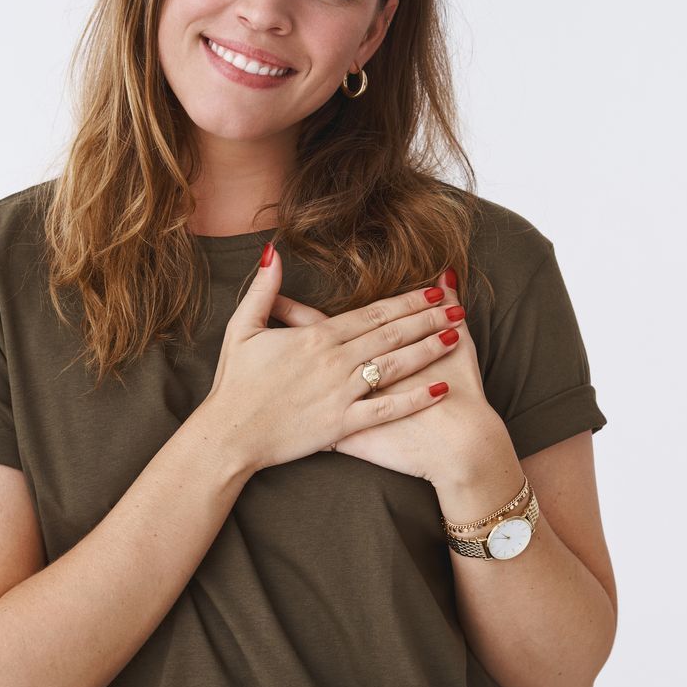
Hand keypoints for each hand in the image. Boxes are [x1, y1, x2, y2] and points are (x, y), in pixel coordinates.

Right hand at [200, 243, 465, 474]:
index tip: (434, 291)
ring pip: (395, 366)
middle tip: (458, 308)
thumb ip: (263, 290)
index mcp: (316, 337)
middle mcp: (335, 362)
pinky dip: (415, 398)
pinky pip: (386, 410)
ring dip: (428, 350)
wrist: (229, 434)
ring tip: (456, 336)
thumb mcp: (241, 328)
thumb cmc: (234, 383)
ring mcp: (341, 394)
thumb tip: (274, 252)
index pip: (372, 313)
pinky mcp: (343, 425)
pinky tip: (440, 388)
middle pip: (391, 334)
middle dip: (428, 319)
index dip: (406, 301)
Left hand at [273, 265, 506, 482]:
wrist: (461, 445)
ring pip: (306, 384)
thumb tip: (444, 273)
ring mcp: (345, 403)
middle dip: (283, 336)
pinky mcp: (348, 433)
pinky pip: (311, 420)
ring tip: (256, 360)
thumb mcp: (460, 345)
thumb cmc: (464, 395)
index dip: (295, 309)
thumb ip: (448, 305)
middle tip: (256, 320)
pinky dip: (298, 414)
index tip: (274, 299)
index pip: (324, 322)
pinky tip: (280, 410)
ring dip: (286, 372)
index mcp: (371, 349)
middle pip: (308, 349)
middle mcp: (349, 374)